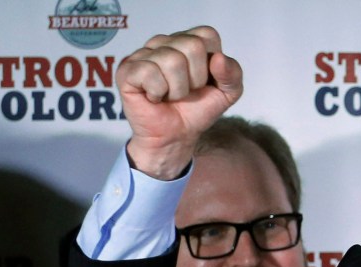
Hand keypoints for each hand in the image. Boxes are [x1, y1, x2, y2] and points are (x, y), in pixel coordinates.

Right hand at [118, 25, 242, 179]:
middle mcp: (164, 42)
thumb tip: (218, 59)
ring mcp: (143, 53)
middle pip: (192, 46)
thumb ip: (233, 74)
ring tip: (169, 96)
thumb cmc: (196, 110)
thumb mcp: (226, 94)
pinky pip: (150, 73)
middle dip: (196, 79)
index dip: (211, 65)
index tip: (203, 81)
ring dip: (177, 89)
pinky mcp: (127, 69)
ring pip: (172, 60)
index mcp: (187, 40)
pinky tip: (154, 97)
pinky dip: (158, 93)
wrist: (176, 137)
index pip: (207, 35)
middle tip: (185, 92)